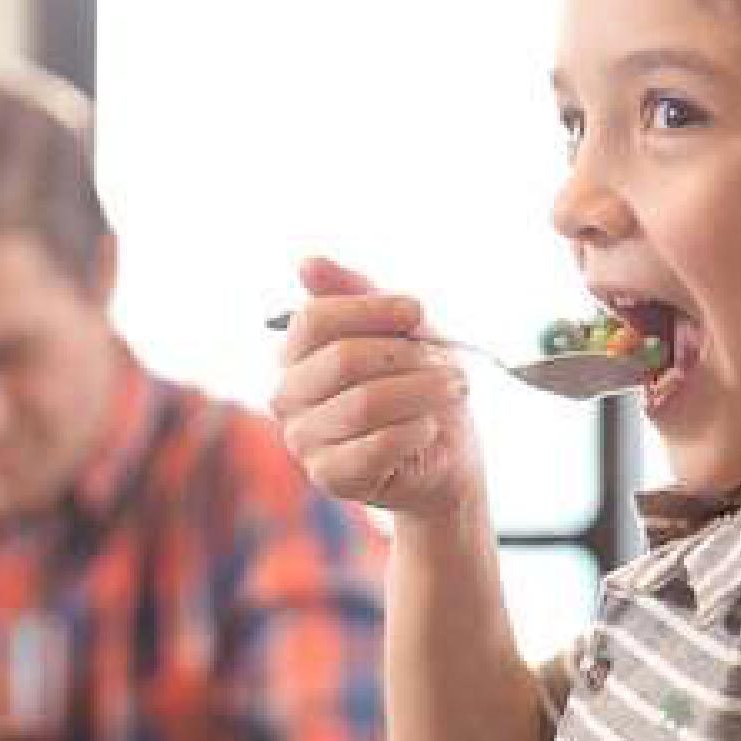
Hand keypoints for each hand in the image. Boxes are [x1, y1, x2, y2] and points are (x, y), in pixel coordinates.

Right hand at [272, 256, 487, 520]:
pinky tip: (429, 428)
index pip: (313, 320)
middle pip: (341, 358)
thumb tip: (307, 263)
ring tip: (453, 388)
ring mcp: (304, 440)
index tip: (416, 312)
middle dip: (405, 355)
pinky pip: (378, 444)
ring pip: (364, 403)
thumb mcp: (398, 330)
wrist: (443, 452)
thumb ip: (357, 295)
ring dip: (422, 391)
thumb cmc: (418, 385)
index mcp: (295, 355)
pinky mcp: (331, 477)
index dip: (368, 309)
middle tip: (447, 363)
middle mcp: (287, 396)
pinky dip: (416, 430)